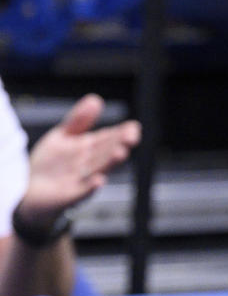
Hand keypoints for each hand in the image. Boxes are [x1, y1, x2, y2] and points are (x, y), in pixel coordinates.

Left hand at [14, 95, 140, 229]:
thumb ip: (79, 120)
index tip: (132, 127)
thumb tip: (95, 100)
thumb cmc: (47, 166)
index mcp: (88, 148)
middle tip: (130, 137)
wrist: (26, 190)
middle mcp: (88, 164)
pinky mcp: (68, 195)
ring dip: (109, 163)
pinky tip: (98, 181)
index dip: (121, 133)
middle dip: (119, 145)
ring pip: (97, 170)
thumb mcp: (62, 136)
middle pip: (106, 152)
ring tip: (120, 153)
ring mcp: (80, 180)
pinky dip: (89, 188)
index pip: (108, 138)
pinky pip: (80, 192)